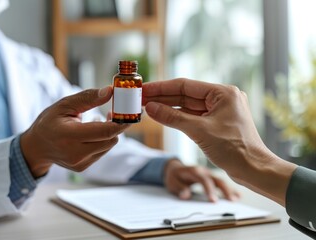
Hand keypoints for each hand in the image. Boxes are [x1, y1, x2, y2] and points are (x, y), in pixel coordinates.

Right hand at [21, 86, 129, 177]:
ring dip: (108, 133)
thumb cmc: (49, 122)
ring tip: (97, 121)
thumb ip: (88, 98)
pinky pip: (102, 151)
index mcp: (69, 135)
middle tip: (112, 112)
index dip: (121, 122)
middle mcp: (75, 153)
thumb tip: (110, 91)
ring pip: (109, 146)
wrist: (37, 147)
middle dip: (116, 125)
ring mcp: (80, 162)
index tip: (128, 112)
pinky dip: (102, 141)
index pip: (105, 131)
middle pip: (110, 139)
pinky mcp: (83, 167)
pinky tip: (91, 133)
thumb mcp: (65, 105)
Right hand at [143, 78, 296, 204]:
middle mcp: (222, 98)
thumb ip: (173, 118)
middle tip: (141, 98)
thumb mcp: (199, 131)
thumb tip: (151, 108)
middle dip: (162, 97)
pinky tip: (162, 116)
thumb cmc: (234, 149)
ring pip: (187, 106)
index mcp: (223, 93)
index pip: (185, 86)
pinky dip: (177, 117)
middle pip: (185, 95)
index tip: (144, 89)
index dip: (162, 88)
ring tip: (147, 106)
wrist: (254, 170)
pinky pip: (192, 116)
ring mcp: (219, 111)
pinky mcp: (216, 123)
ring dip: (168, 107)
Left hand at [164, 159, 239, 201]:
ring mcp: (209, 174)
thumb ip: (179, 188)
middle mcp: (204, 171)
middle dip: (224, 190)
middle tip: (231, 201)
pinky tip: (237, 196)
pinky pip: (222, 183)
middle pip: (216, 179)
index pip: (204, 179)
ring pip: (221, 181)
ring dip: (229, 190)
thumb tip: (186, 195)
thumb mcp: (172, 182)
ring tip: (236, 199)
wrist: (174, 168)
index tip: (213, 200)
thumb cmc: (174, 176)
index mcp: (194, 171)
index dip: (209, 189)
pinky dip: (230, 189)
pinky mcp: (211, 178)